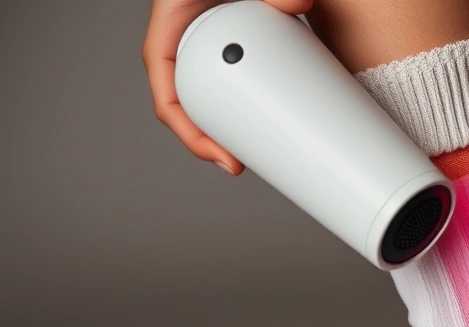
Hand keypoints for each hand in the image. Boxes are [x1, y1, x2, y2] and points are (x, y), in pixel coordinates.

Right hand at [142, 0, 312, 175]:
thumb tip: (300, 0)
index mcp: (176, 21)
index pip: (167, 86)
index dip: (187, 128)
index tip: (218, 154)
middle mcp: (193, 36)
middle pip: (189, 102)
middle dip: (208, 141)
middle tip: (238, 166)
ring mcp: (219, 43)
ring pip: (212, 97)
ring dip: (226, 130)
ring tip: (251, 158)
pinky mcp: (244, 44)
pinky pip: (236, 83)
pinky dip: (245, 110)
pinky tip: (263, 130)